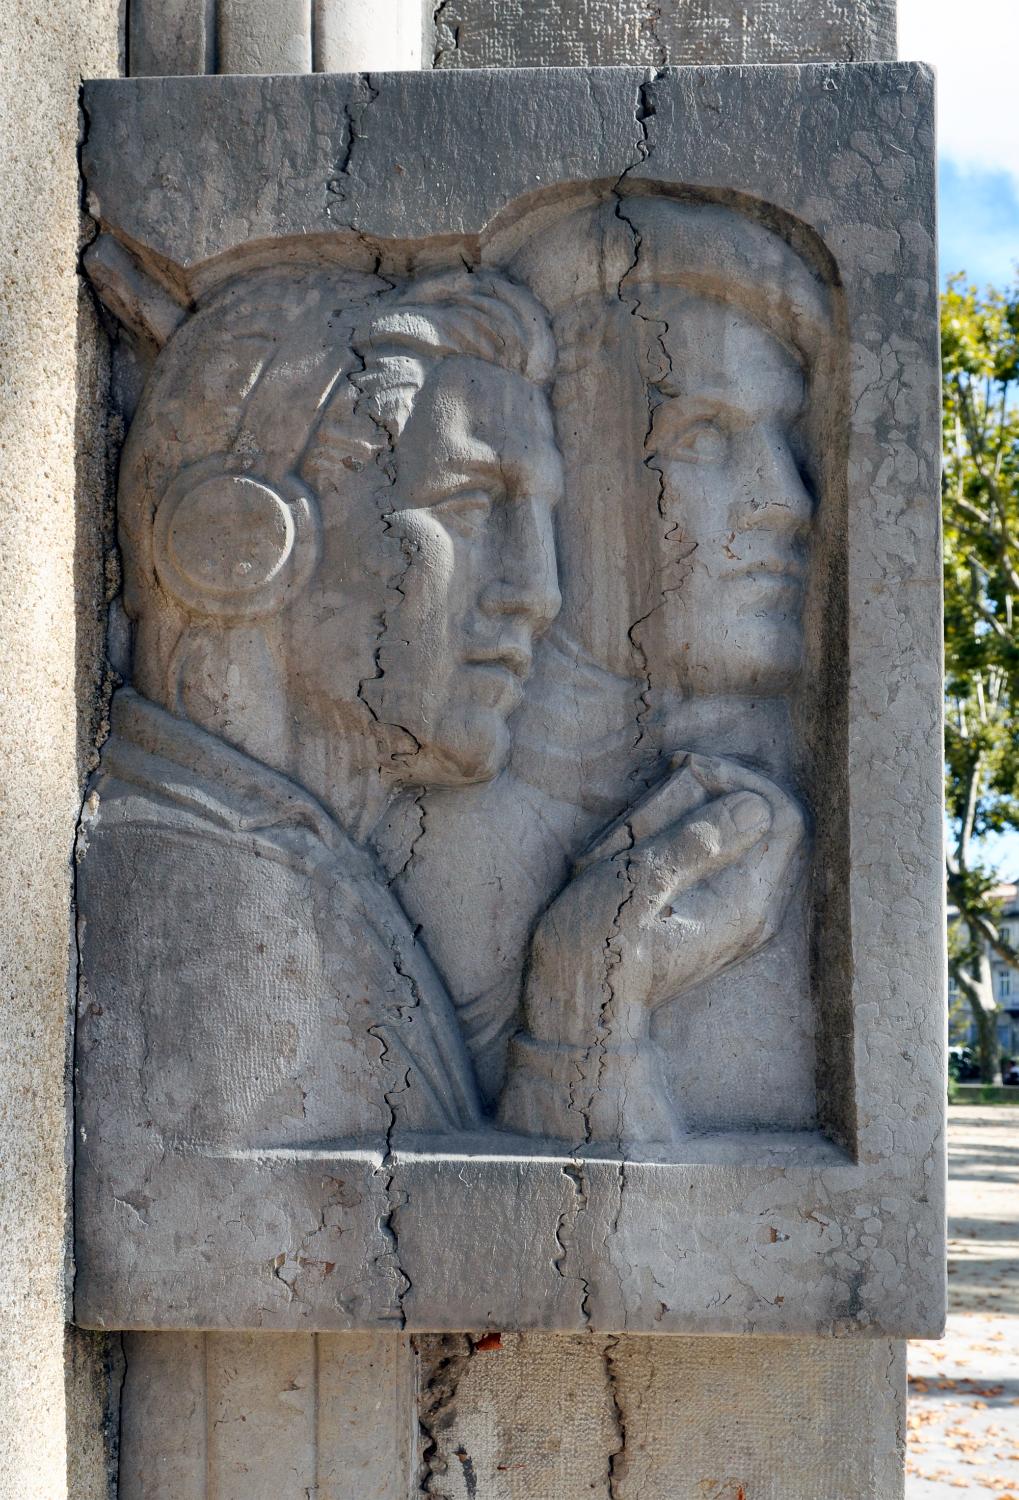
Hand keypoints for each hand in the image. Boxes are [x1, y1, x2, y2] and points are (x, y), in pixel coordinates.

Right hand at [498, 754, 805, 1144]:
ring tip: (651, 813)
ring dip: (703, 812)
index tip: (688, 769)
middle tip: (669, 779)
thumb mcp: (634, 883)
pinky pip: (728, 862)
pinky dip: (695, 838)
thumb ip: (693, 844)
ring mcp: (740, 920)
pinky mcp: (719, 923)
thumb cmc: (594, 946)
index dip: (740, 778)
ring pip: (747, 840)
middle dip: (722, 790)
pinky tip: (652, 839)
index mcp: (745, 902)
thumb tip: (753, 807)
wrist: (577, 1011)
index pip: (780, 814)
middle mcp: (755, 913)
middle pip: (769, 824)